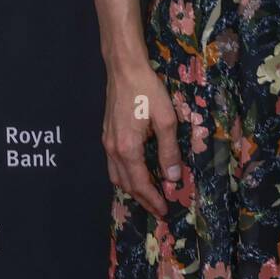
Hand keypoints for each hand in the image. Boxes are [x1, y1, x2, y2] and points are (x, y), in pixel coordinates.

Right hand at [102, 59, 181, 219]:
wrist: (124, 68)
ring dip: (132, 188)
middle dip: (142, 199)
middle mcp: (112, 149)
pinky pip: (114, 164)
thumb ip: (168, 150)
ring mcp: (107, 142)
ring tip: (149, 195)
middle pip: (125, 184)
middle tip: (158, 209)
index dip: (152, 199)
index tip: (164, 210)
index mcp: (127, 148)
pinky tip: (137, 173)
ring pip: (117, 175)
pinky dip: (126, 175)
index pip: (139, 184)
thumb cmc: (147, 90)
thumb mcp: (165, 119)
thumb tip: (172, 177)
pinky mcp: (107, 134)